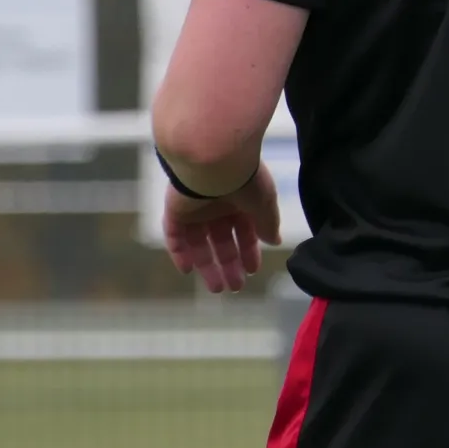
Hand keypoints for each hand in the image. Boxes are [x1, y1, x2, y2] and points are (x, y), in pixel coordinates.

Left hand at [163, 162, 281, 294]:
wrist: (213, 159)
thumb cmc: (244, 178)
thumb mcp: (264, 202)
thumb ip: (268, 223)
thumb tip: (274, 240)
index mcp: (239, 199)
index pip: (243, 230)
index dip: (248, 251)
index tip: (252, 270)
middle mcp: (216, 204)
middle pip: (221, 240)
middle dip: (229, 264)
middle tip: (236, 287)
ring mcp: (194, 207)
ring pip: (198, 242)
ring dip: (207, 265)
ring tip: (218, 288)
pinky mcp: (175, 208)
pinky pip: (174, 235)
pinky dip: (180, 253)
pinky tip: (188, 270)